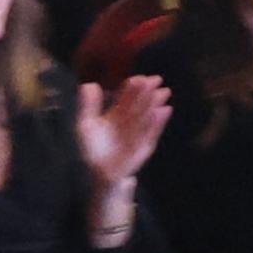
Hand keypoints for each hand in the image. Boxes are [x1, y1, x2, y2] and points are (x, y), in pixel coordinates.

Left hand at [76, 70, 169, 191]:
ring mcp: (138, 133)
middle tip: (156, 79)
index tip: (139, 78)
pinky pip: (151, 133)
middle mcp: (129, 121)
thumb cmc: (94, 149)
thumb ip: (89, 106)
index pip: (127, 97)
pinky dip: (158, 123)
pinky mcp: (144, 146)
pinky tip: (165, 110)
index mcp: (117, 113)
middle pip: (139, 104)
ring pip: (147, 116)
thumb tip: (88, 84)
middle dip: (147, 92)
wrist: (100, 173)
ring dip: (155, 104)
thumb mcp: (86, 125)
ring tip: (163, 92)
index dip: (133, 88)